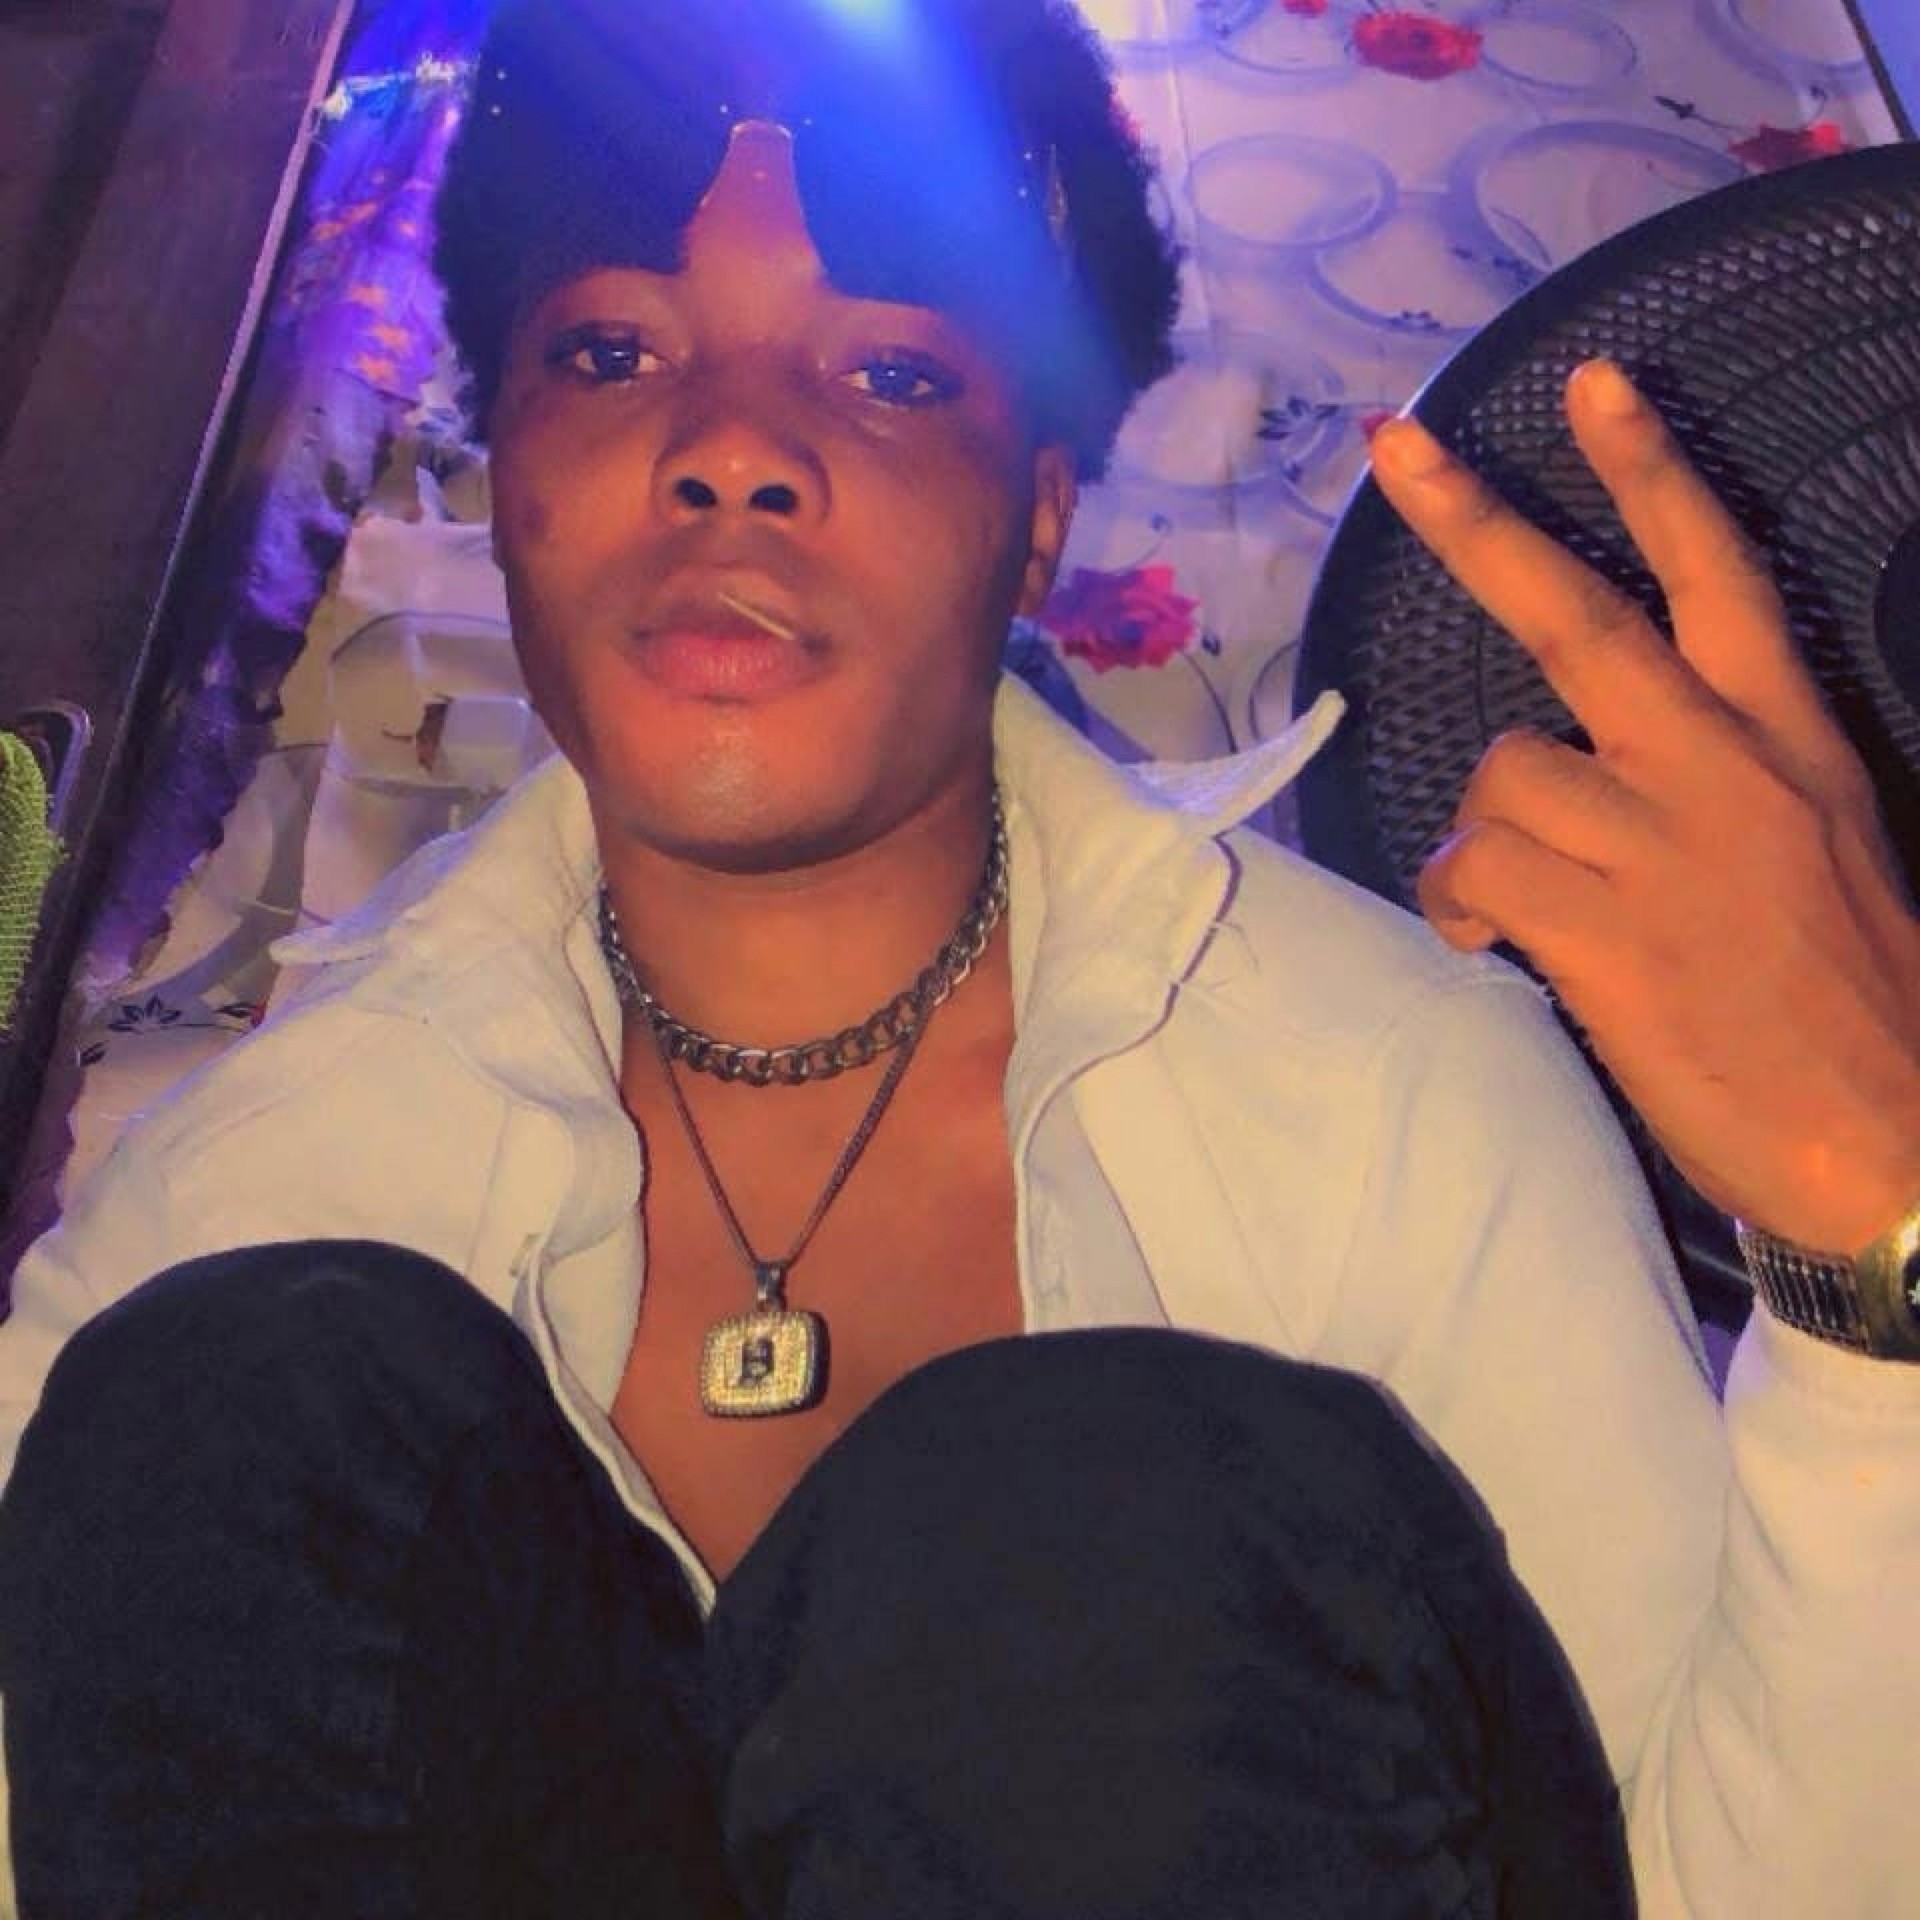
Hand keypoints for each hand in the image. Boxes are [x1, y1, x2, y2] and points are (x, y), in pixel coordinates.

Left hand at [1370, 359, 1919, 1253]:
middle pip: (1580, 624)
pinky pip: (1476, 870)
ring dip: (1485, 831)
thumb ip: (1714, 780)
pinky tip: (1493, 943)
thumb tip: (1583, 772)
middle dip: (1478, 525)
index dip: (1651, 473)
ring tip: (1514, 898)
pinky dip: (1460, 902)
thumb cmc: (1849, 996)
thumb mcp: (1817, 846)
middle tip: (1397, 445)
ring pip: (1503, 774)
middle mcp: (1725, 770)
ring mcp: (1664, 850)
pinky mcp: (1608, 936)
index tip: (1592, 384)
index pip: (1718, 576)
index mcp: (1790, 740)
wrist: (1898, 1139)